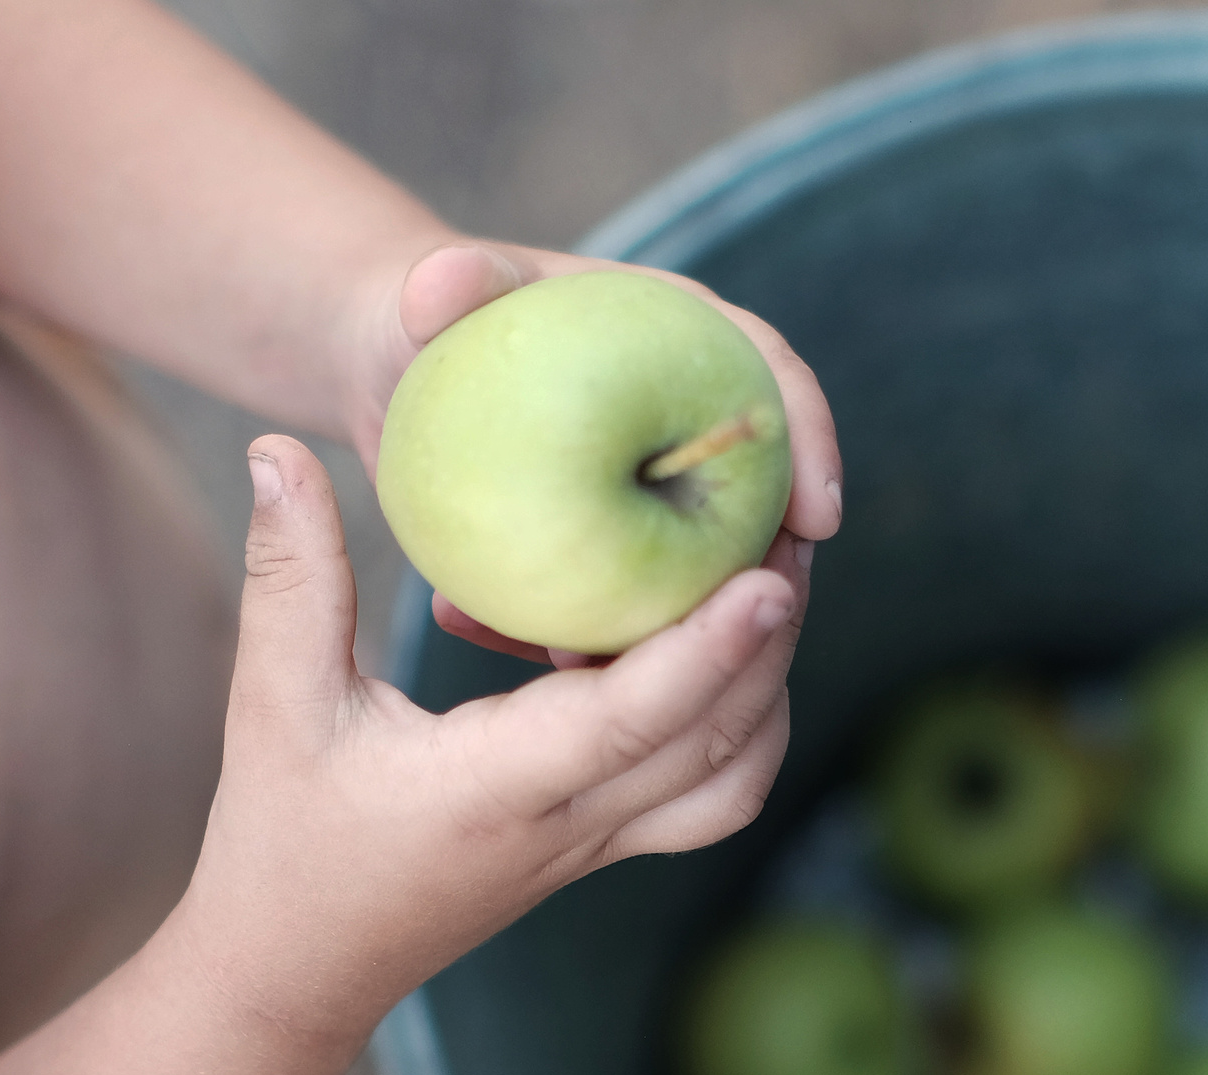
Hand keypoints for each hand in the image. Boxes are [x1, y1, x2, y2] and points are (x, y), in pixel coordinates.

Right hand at [177, 436, 804, 1045]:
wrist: (300, 972)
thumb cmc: (281, 839)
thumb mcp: (271, 702)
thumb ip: (289, 578)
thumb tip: (274, 448)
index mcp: (494, 790)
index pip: (627, 724)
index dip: (707, 651)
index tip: (766, 578)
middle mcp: (566, 825)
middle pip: (716, 744)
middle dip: (772, 640)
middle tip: (792, 527)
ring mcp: (594, 845)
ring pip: (730, 779)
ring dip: (768, 685)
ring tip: (770, 578)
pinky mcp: (600, 848)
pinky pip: (707, 795)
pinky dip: (738, 724)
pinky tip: (713, 647)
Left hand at [336, 239, 840, 666]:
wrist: (391, 374)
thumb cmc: (427, 314)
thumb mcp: (428, 297)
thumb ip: (443, 289)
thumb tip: (441, 286)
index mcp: (681, 339)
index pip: (774, 381)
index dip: (809, 447)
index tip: (816, 519)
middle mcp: (683, 424)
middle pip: (755, 506)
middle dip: (754, 580)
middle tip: (733, 637)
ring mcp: (647, 498)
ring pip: (687, 580)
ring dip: (655, 630)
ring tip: (586, 655)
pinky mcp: (599, 557)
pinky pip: (606, 610)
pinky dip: (565, 637)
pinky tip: (511, 646)